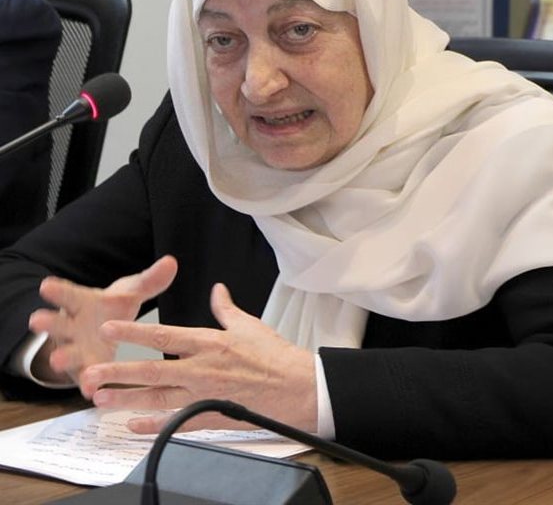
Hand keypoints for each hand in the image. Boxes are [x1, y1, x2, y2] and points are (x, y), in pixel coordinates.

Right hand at [28, 255, 177, 393]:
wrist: (105, 333)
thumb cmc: (112, 309)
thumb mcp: (131, 293)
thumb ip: (150, 281)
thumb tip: (172, 262)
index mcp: (82, 303)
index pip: (69, 294)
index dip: (58, 290)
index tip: (46, 285)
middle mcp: (72, 326)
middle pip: (58, 323)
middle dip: (49, 322)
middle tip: (37, 320)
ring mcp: (75, 350)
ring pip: (66, 353)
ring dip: (62, 356)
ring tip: (58, 359)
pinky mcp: (85, 370)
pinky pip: (84, 377)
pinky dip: (88, 383)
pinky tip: (91, 390)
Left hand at [79, 283, 316, 433]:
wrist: (296, 386)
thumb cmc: (275, 355)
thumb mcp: (249, 324)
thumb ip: (226, 309)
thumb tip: (217, 290)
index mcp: (210, 342)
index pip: (164, 334)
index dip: (134, 331)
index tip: (110, 327)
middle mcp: (202, 368)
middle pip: (153, 368)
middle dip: (118, 369)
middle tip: (90, 371)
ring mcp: (205, 394)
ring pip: (158, 397)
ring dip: (127, 398)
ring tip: (101, 397)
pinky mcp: (212, 416)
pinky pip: (177, 423)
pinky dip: (153, 426)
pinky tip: (132, 426)